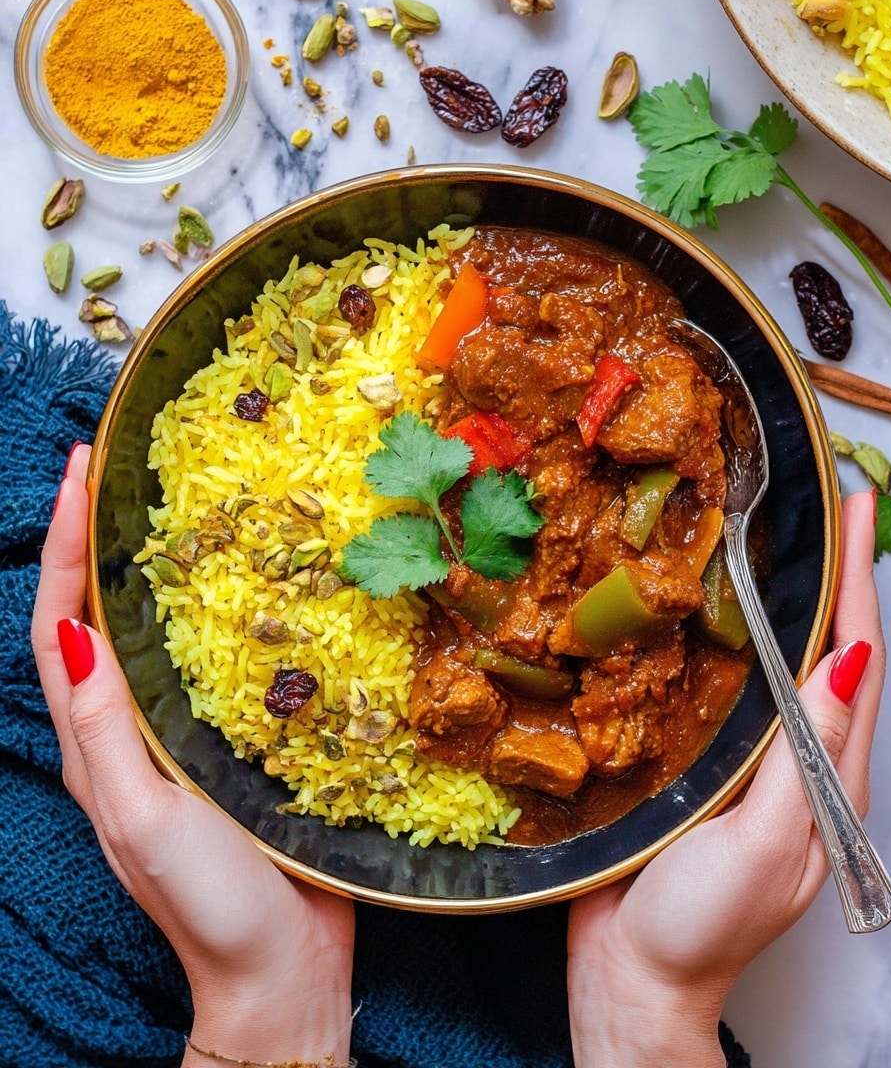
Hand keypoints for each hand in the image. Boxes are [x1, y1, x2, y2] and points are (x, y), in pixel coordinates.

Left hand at [31, 445, 355, 1067]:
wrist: (283, 971)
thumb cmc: (210, 904)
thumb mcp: (145, 818)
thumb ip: (104, 730)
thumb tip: (72, 631)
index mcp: (96, 743)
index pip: (62, 624)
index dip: (63, 546)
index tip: (80, 472)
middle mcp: (128, 731)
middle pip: (97, 615)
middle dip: (94, 539)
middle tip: (117, 467)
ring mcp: (179, 737)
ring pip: (153, 632)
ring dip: (147, 565)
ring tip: (171, 503)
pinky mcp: (232, 744)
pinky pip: (211, 662)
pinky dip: (210, 611)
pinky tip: (246, 582)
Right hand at [567, 491, 883, 1067]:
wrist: (633, 979)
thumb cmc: (700, 924)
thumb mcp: (767, 843)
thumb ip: (809, 756)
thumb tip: (848, 660)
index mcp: (830, 778)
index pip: (858, 659)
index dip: (864, 580)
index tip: (863, 510)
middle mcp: (801, 761)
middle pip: (832, 650)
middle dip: (840, 575)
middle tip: (831, 508)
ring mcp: (755, 763)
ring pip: (782, 663)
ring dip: (792, 599)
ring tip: (781, 540)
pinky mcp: (706, 765)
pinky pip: (731, 688)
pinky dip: (736, 638)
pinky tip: (711, 611)